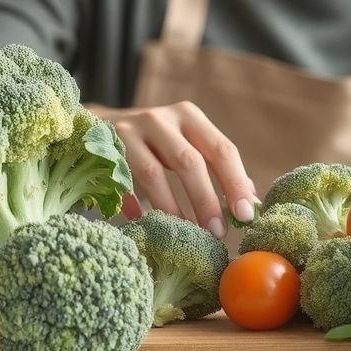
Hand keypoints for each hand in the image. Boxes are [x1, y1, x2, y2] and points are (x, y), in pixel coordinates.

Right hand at [86, 100, 257, 238]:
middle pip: (189, 161)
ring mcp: (129, 131)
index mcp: (189, 116)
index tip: (245, 214)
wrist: (99, 126)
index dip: (235, 182)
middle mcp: (161, 119)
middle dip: (206, 200)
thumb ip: (216, 168)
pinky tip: (143, 222)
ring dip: (172, 208)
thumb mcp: (187, 144)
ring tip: (185, 234)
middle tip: (217, 232)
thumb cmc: (156, 143)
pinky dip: (133, 205)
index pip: (221, 148)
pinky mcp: (103, 148)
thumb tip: (251, 204)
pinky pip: (121, 183)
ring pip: (153, 174)